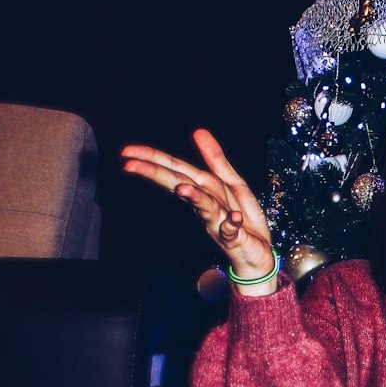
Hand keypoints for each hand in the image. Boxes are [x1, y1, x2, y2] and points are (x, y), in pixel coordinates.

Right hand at [121, 129, 275, 286]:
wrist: (258, 255)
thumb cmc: (242, 219)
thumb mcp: (232, 184)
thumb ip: (215, 160)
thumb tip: (198, 131)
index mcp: (204, 189)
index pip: (176, 169)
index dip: (153, 158)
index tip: (127, 151)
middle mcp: (205, 206)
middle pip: (181, 184)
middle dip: (156, 173)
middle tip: (129, 164)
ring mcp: (218, 223)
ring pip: (206, 208)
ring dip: (195, 198)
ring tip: (181, 188)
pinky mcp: (234, 239)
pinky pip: (232, 232)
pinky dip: (231, 225)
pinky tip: (234, 218)